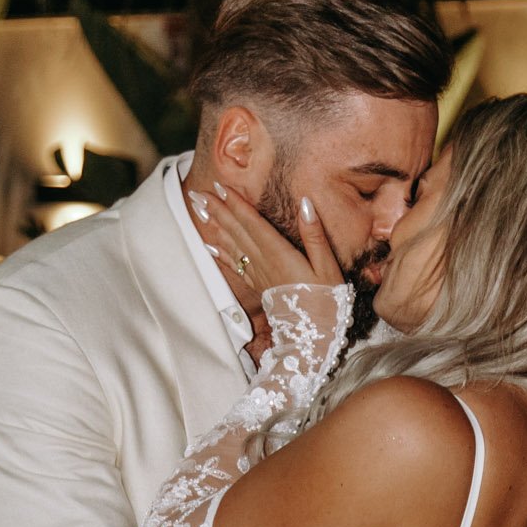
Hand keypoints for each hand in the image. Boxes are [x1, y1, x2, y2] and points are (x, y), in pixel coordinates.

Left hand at [187, 181, 341, 305]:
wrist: (314, 339)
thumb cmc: (326, 301)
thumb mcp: (328, 266)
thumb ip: (314, 234)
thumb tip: (305, 203)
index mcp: (280, 254)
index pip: (253, 223)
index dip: (236, 204)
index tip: (220, 187)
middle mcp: (264, 262)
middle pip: (237, 232)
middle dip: (218, 211)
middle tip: (199, 194)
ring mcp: (260, 275)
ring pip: (233, 247)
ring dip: (216, 228)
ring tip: (200, 212)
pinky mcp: (259, 287)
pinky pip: (237, 268)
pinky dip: (222, 255)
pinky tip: (210, 248)